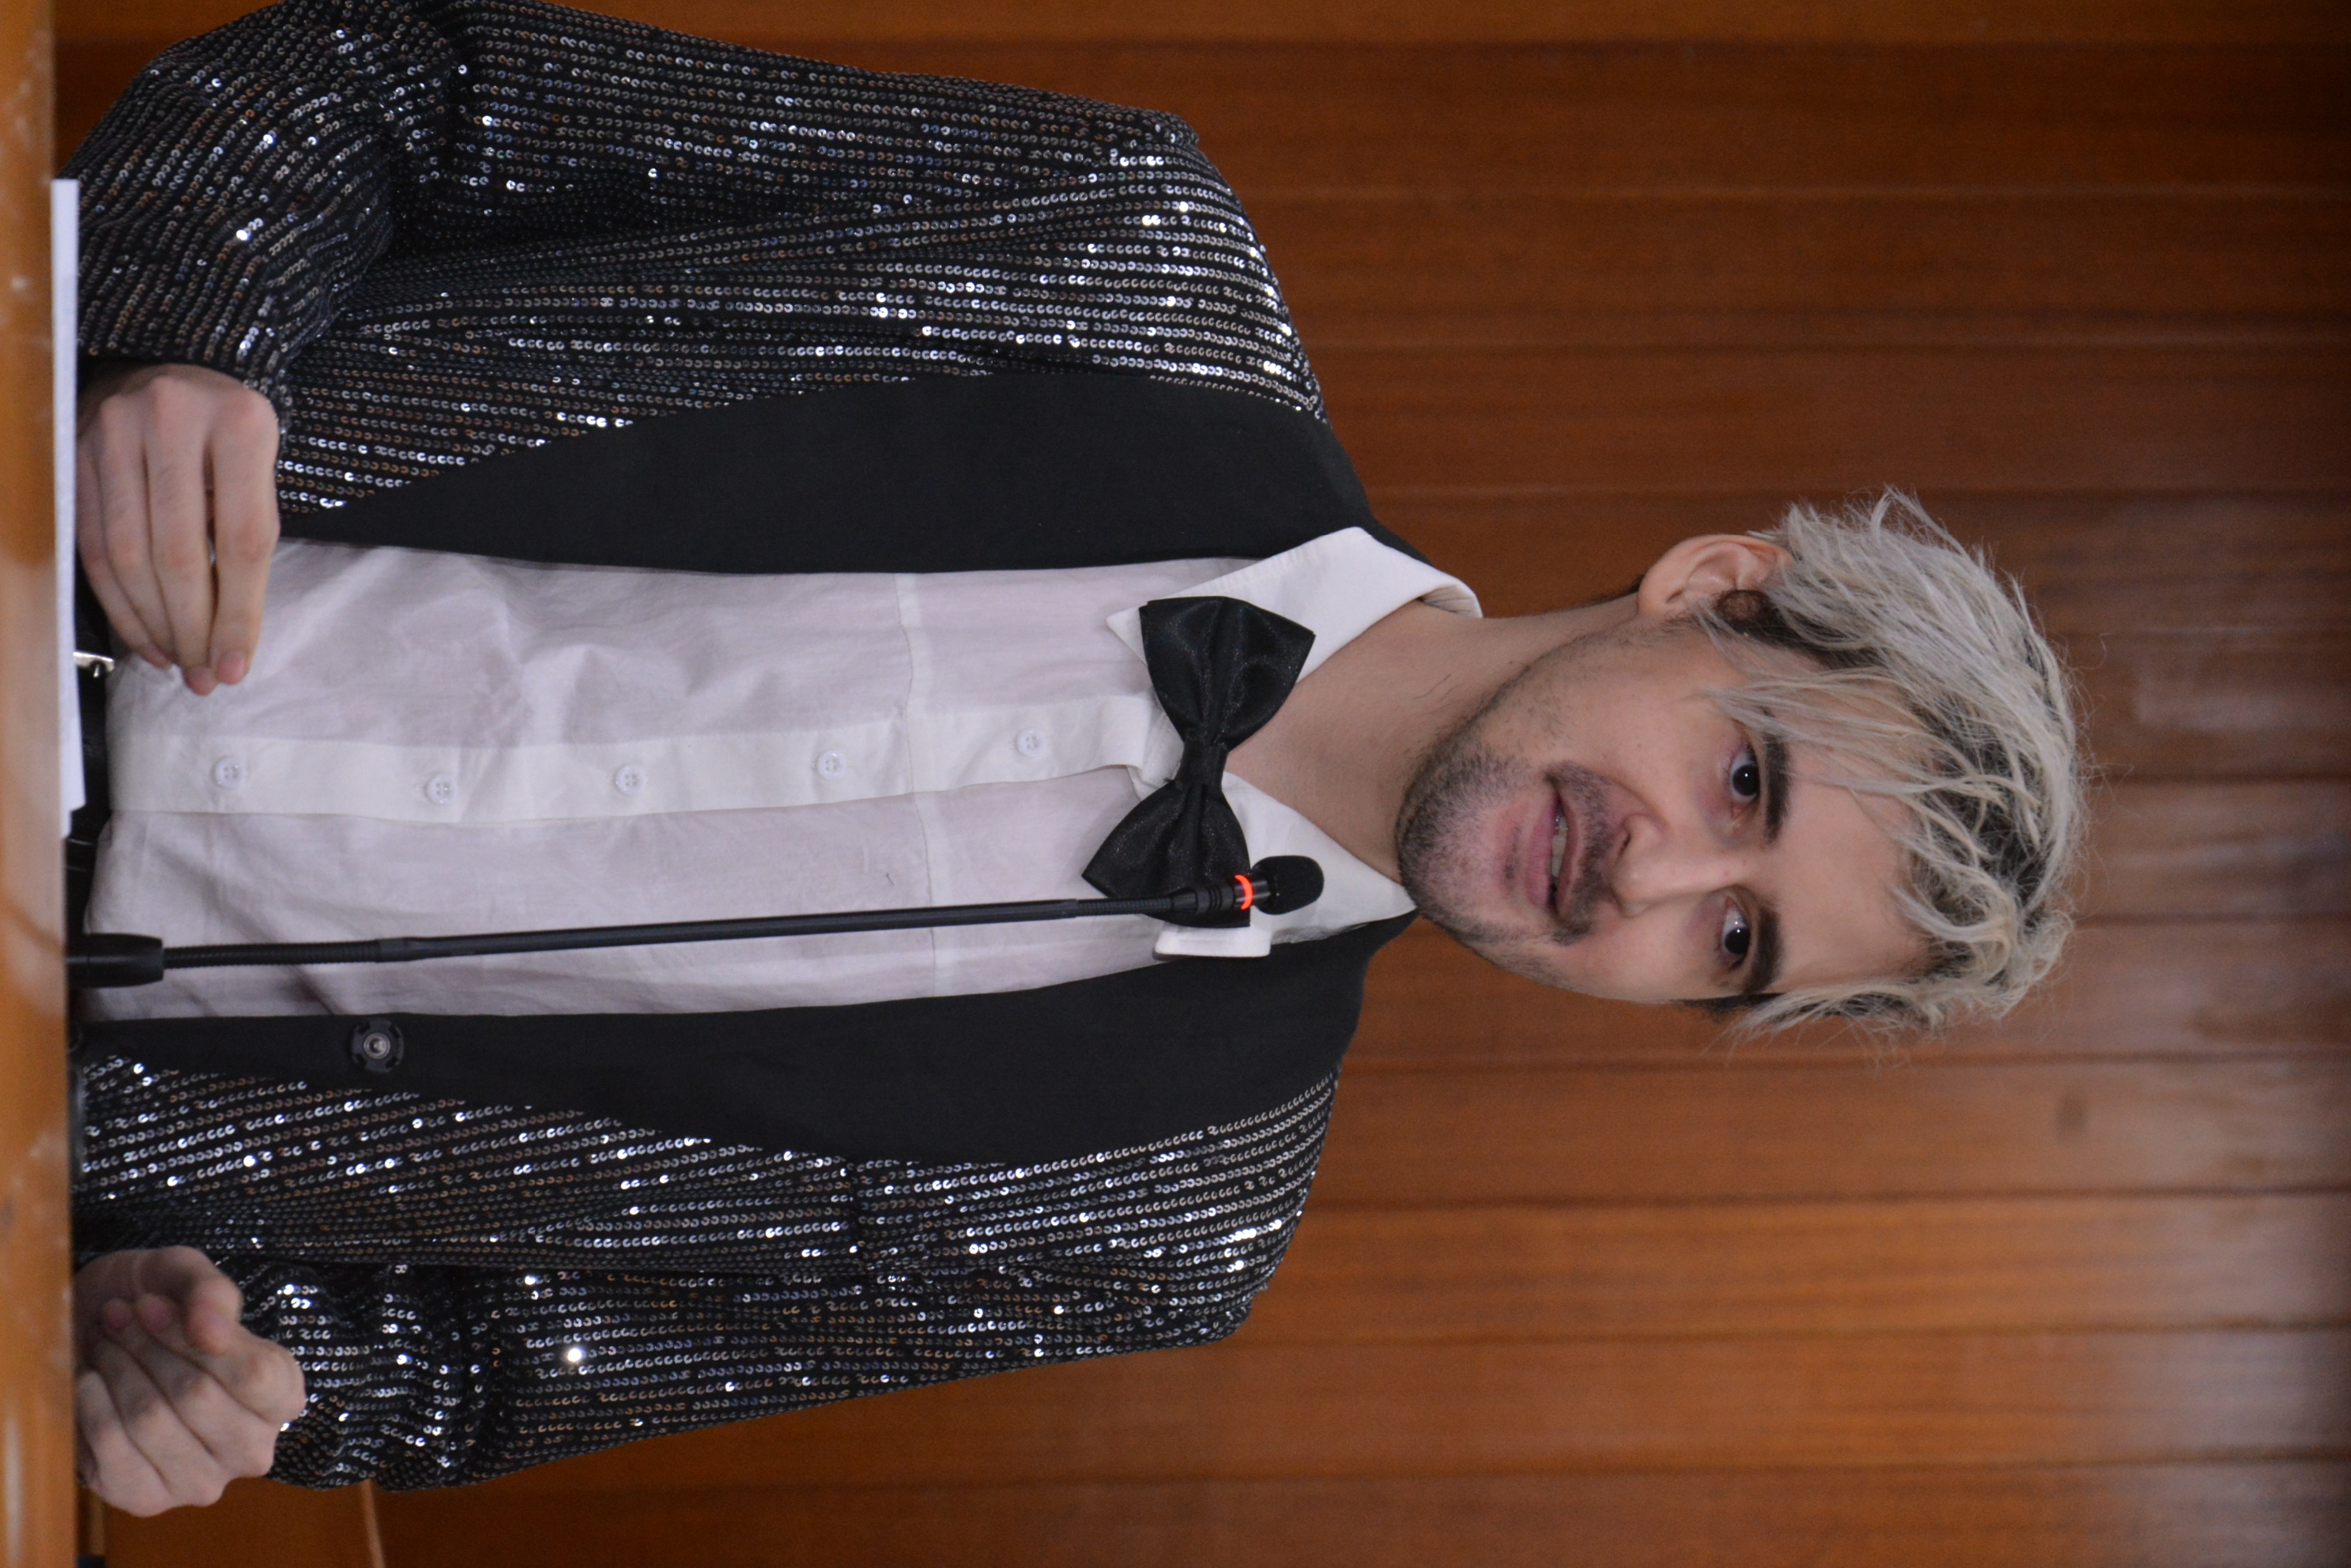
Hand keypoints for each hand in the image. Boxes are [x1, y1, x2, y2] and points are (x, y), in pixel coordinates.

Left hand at [73, 1246, 307, 1515]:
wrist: (97, 1340)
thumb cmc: (152, 1306)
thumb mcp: (186, 1276)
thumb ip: (211, 1294)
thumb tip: (213, 1335)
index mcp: (282, 1394)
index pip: (254, 1375)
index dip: (190, 1336)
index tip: (151, 1303)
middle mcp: (253, 1448)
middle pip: (196, 1397)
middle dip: (144, 1348)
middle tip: (118, 1319)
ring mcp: (202, 1481)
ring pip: (150, 1422)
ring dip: (116, 1372)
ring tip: (104, 1345)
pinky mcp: (147, 1500)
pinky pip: (112, 1452)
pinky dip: (92, 1407)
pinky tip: (90, 1382)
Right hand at [76, 362, 280, 694]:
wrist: (174, 377)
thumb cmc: (229, 438)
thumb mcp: (260, 470)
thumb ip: (248, 537)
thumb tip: (231, 642)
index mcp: (241, 422)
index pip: (241, 539)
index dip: (239, 612)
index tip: (238, 666)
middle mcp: (172, 419)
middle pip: (178, 552)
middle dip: (192, 628)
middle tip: (205, 677)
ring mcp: (114, 432)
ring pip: (127, 555)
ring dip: (153, 624)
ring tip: (179, 663)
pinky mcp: (74, 453)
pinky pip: (92, 545)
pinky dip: (118, 601)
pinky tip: (144, 637)